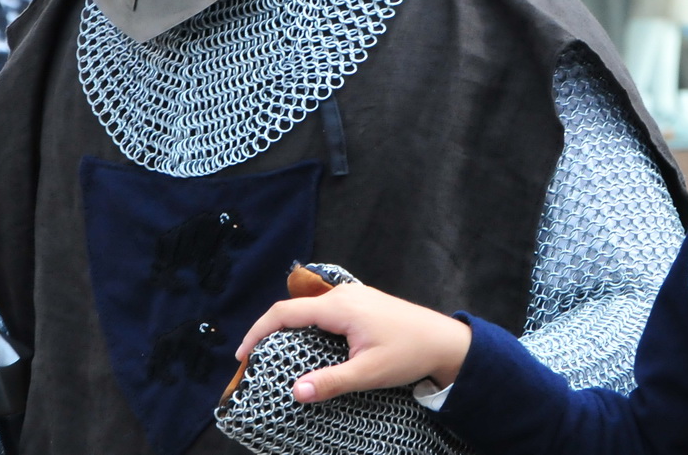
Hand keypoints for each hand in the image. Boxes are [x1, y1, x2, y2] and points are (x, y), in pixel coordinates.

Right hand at [236, 282, 472, 401]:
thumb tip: (295, 392)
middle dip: (269, 331)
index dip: (259, 331)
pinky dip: (306, 326)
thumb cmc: (410, 353)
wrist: (445, 341)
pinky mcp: (362, 303)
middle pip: (294, 308)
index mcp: (341, 307)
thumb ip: (331, 382)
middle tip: (254, 360)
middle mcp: (344, 295)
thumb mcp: (369, 373)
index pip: (286, 313)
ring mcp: (353, 297)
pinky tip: (305, 346)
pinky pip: (323, 310)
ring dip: (288, 328)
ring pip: (308, 308)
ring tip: (274, 355)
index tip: (242, 355)